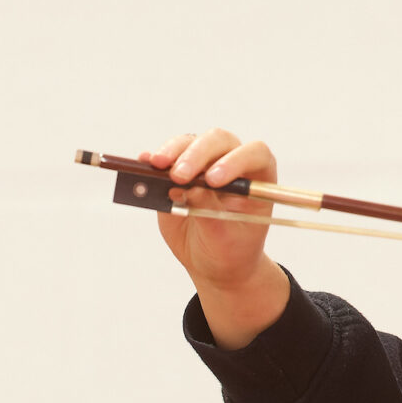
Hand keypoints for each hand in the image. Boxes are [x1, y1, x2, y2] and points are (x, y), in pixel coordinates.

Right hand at [141, 129, 288, 348]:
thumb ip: (210, 212)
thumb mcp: (225, 237)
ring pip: (189, 143)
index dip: (235, 161)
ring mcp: (203, 164)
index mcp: (257, 177)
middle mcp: (232, 163)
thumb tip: (190, 188)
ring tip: (157, 167)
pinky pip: (165, 158)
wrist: (214, 260)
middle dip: (197, 155)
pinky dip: (153, 160)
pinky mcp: (176, 172)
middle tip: (180, 176)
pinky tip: (144, 164)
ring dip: (172, 152)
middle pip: (218, 141)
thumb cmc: (231, 248)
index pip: (254, 154)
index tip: (214, 181)